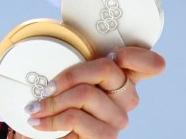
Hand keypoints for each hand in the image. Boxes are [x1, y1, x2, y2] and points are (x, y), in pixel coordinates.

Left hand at [18, 47, 164, 137]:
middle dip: (70, 75)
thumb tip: (52, 58)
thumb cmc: (60, 104)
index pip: (150, 64)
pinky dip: (51, 118)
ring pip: (86, 93)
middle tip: (46, 88)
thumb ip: (74, 67)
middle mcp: (127, 99)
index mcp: (122, 78)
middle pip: (107, 69)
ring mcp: (118, 119)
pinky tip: (39, 122)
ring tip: (35, 108)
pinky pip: (75, 118)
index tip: (116, 56)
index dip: (139, 56)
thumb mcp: (67, 80)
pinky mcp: (106, 138)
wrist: (54, 138)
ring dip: (53, 101)